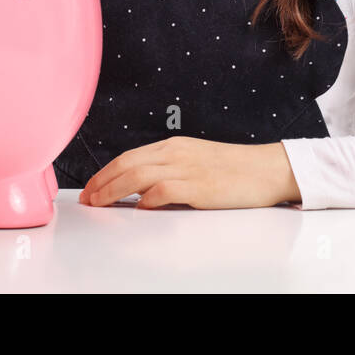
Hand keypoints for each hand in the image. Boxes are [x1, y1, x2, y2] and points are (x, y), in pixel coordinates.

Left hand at [77, 137, 302, 209]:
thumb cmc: (234, 169)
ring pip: (137, 175)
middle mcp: (176, 153)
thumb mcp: (196, 161)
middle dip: (101, 182)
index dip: (105, 172)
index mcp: (174, 146)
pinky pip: (163, 190)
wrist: (267, 169)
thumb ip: (170, 170)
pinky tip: (137, 208)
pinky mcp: (199, 186)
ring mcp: (187, 168)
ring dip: (112, 190)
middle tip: (87, 199)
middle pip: (126, 164)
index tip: (91, 187)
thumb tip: (141, 189)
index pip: (129, 156)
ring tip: (99, 204)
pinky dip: (145, 199)